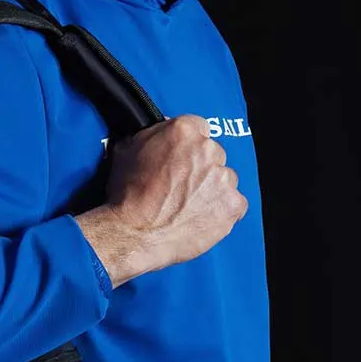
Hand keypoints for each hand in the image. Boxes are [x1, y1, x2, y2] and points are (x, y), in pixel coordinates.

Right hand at [74, 114, 247, 286]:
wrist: (134, 234)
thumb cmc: (127, 196)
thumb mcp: (126, 150)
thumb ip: (150, 136)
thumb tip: (160, 131)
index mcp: (183, 131)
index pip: (198, 127)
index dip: (188, 145)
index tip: (182, 157)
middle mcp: (207, 150)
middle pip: (213, 153)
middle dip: (201, 167)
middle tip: (181, 185)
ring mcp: (223, 178)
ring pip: (224, 178)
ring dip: (212, 188)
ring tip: (189, 205)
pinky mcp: (233, 204)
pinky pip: (235, 203)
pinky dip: (221, 210)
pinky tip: (200, 217)